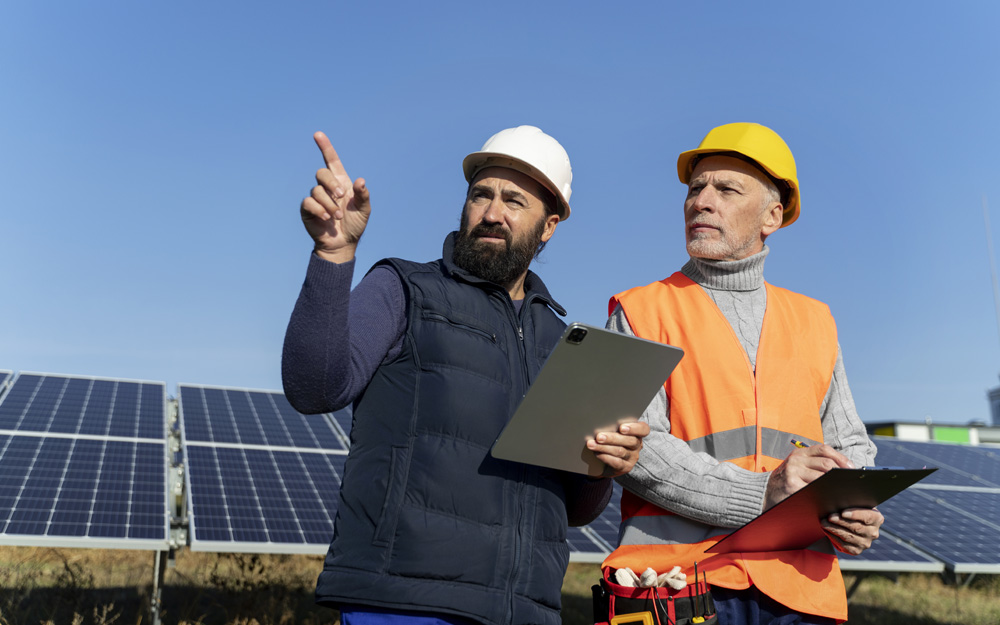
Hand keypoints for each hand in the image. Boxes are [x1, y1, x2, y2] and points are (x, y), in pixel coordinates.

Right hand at [300, 131, 371, 262]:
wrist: (344, 243)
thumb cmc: (355, 224)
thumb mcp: (364, 210)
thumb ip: (363, 195)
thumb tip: (360, 181)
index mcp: (341, 182)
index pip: (331, 160)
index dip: (325, 147)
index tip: (318, 134)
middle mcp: (327, 187)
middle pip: (322, 173)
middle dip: (331, 183)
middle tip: (341, 197)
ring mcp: (316, 197)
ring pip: (317, 190)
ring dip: (330, 204)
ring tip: (337, 217)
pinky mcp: (308, 209)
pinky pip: (309, 203)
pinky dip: (319, 210)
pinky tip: (326, 218)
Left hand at [587, 421, 649, 477]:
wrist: (606, 460)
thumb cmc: (610, 438)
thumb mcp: (613, 430)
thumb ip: (612, 425)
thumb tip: (598, 421)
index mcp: (637, 432)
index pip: (643, 429)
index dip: (634, 428)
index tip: (621, 428)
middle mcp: (638, 445)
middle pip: (630, 441)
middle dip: (612, 438)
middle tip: (599, 437)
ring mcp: (633, 457)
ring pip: (620, 451)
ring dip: (604, 447)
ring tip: (591, 444)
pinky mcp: (626, 467)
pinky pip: (617, 462)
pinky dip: (605, 457)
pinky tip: (596, 453)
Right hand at [764, 444, 853, 509]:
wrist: (765, 492)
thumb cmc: (787, 479)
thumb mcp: (796, 465)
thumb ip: (814, 463)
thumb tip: (842, 468)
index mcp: (799, 453)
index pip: (824, 449)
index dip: (840, 457)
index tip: (851, 468)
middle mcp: (796, 460)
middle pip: (826, 463)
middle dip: (840, 473)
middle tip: (849, 482)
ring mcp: (793, 472)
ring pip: (822, 477)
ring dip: (834, 484)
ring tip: (842, 490)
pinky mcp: (792, 486)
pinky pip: (814, 489)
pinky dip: (824, 493)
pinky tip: (829, 497)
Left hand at [822, 507, 883, 554]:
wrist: (849, 522)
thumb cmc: (851, 509)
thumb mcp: (855, 503)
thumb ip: (851, 501)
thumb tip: (838, 500)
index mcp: (877, 518)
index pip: (868, 517)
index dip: (855, 515)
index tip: (843, 512)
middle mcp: (873, 532)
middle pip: (856, 527)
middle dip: (841, 522)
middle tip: (829, 517)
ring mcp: (866, 543)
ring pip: (848, 536)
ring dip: (834, 529)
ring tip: (823, 523)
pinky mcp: (856, 550)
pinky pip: (843, 545)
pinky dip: (833, 537)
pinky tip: (826, 530)